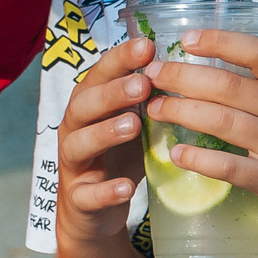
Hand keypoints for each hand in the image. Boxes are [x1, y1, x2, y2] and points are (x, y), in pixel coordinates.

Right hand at [56, 38, 156, 246]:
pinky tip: (126, 187)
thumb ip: (145, 98)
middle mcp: (74, 129)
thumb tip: (183, 64)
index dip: (120, 60)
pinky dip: (106, 190)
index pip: (99, 75)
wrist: (91, 211)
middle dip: (112, 93)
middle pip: (84, 105)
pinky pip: (88, 194)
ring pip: (79, 144)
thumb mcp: (131, 121)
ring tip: (133, 126)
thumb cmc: (116, 155)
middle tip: (144, 85)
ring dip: (104, 133)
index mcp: (89, 104)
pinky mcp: (79, 199)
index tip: (147, 46)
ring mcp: (73, 164)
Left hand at [145, 30, 257, 255]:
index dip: (218, 41)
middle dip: (183, 77)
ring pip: (225, 122)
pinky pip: (230, 167)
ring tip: (155, 108)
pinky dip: (199, 159)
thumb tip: (216, 68)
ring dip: (182, 112)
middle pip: (230, 85)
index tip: (184, 40)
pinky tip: (177, 153)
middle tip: (152, 76)